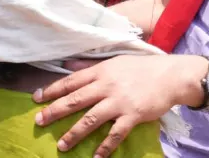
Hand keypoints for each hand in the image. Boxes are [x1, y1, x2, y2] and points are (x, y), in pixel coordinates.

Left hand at [33, 54, 206, 156]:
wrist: (171, 76)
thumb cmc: (142, 68)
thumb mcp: (114, 61)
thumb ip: (90, 65)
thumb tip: (67, 64)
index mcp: (101, 71)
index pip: (71, 81)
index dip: (53, 89)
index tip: (37, 98)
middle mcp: (107, 86)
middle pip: (76, 100)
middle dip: (55, 111)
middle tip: (40, 121)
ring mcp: (119, 102)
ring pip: (91, 119)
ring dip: (75, 133)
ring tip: (62, 145)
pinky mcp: (133, 115)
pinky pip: (115, 134)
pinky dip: (105, 147)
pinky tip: (96, 157)